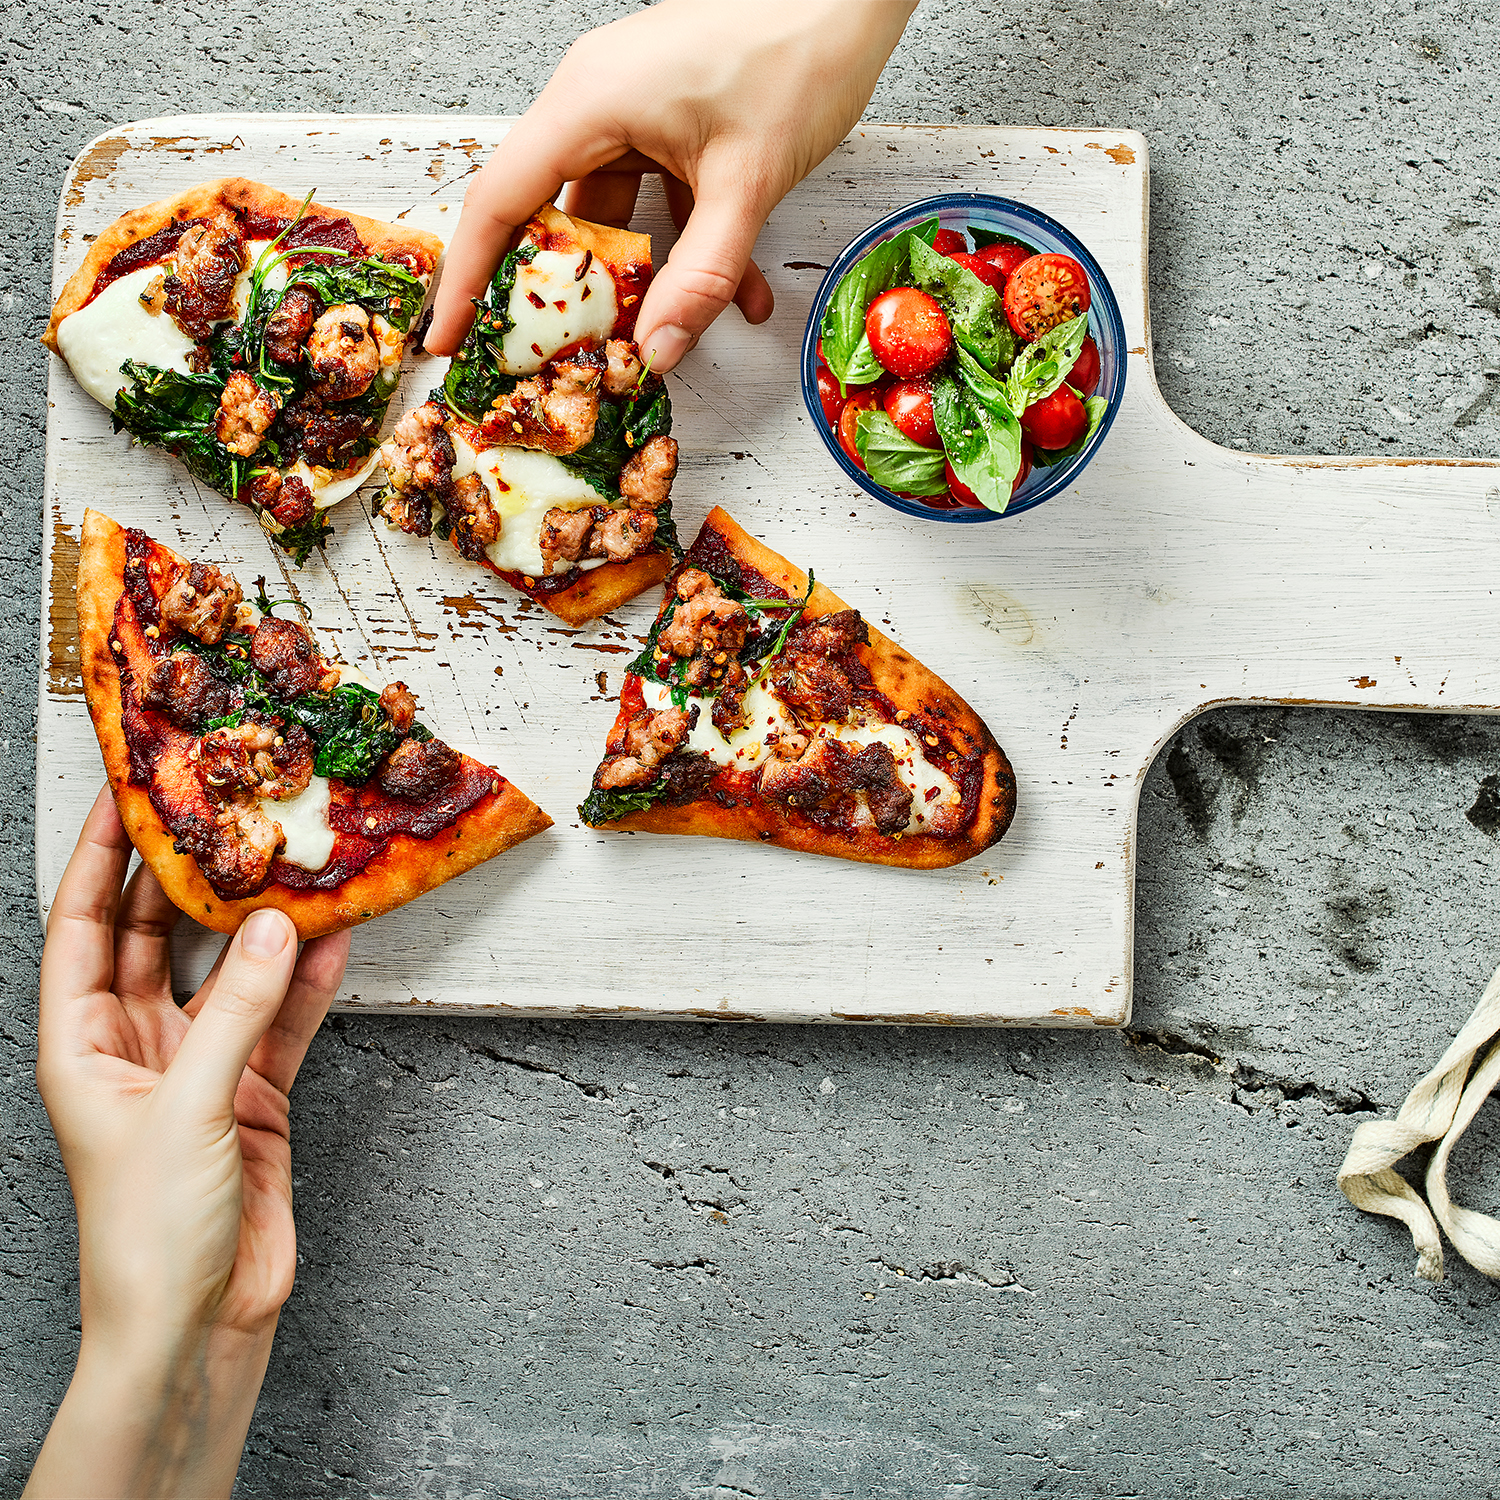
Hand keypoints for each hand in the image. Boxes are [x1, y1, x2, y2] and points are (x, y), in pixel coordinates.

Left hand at [25, 788, 349, 1499]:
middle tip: (227, 810)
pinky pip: (281, 1020)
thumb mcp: (189, 1106)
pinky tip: (337, 942)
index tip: (128, 792)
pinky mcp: (254, 1094)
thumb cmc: (148, 1231)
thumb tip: (277, 926)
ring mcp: (198, 1067)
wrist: (196, 1327)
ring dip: (262, 927)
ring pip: (230, 972)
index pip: (81, 927)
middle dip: (188, 877)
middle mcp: (134, 1044)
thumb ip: (235, 1010)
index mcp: (80, 1043)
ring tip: (294, 863)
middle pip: (154, 937)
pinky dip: (309, 984)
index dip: (98, 858)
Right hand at [426, 0, 916, 370]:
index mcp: (588, 102)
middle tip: (545, 360)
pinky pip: (659, 198)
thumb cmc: (798, 52)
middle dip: (554, 294)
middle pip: (547, 212)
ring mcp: (633, 110)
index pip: (501, 201)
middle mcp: (596, 102)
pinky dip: (690, 249)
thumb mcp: (748, 183)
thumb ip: (701, 276)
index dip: (468, 278)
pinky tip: (741, 300)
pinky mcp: (671, 120)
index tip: (449, 338)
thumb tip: (655, 353)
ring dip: (640, 281)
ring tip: (647, 343)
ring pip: (611, 214)